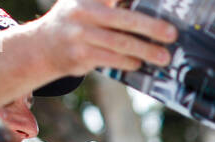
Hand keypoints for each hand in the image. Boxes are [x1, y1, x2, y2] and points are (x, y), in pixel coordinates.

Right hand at [32, 0, 177, 75]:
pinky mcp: (81, 55)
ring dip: (145, 51)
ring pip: (120, 43)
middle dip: (151, 27)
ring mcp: (80, 34)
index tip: (162, 4)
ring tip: (163, 57)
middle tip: (171, 34)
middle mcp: (82, 11)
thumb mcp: (88, 3)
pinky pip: (112, 59)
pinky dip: (129, 62)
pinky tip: (140, 63)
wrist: (43, 46)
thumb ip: (112, 4)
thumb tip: (151, 14)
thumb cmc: (76, 22)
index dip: (136, 0)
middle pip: (123, 19)